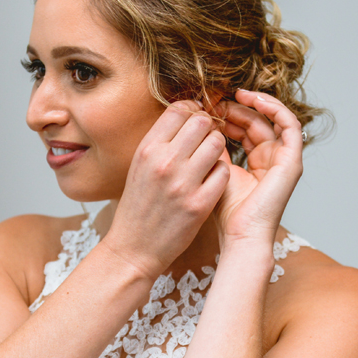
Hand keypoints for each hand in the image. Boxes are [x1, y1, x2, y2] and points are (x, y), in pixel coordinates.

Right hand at [103, 100, 229, 277]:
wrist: (134, 247)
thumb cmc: (139, 204)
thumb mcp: (140, 166)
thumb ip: (162, 141)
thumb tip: (188, 113)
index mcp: (147, 149)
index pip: (179, 110)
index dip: (192, 111)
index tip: (195, 122)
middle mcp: (164, 162)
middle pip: (202, 122)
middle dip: (208, 128)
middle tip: (206, 142)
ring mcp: (183, 184)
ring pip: (217, 144)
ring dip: (217, 149)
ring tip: (209, 161)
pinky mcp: (199, 204)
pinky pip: (224, 172)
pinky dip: (220, 173)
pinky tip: (211, 181)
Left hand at [211, 89, 304, 248]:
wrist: (240, 234)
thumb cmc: (226, 211)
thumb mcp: (216, 169)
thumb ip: (215, 146)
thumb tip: (203, 119)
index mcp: (256, 162)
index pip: (245, 128)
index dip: (228, 113)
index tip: (207, 105)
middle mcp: (272, 158)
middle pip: (258, 121)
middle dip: (237, 107)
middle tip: (216, 98)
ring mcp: (284, 159)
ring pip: (273, 119)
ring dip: (255, 103)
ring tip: (234, 95)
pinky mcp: (293, 160)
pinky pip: (290, 124)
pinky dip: (274, 108)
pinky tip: (254, 99)